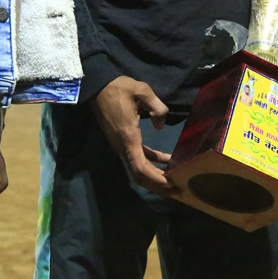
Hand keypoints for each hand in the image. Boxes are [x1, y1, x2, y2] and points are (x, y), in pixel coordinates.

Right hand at [92, 76, 178, 197]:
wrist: (98, 87)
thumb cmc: (119, 88)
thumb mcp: (142, 91)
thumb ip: (157, 107)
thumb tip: (161, 124)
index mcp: (129, 138)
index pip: (141, 168)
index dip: (156, 179)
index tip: (172, 184)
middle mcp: (124, 147)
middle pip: (140, 175)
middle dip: (159, 185)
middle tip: (179, 191)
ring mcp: (122, 145)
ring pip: (139, 169)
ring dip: (156, 177)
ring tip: (177, 181)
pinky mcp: (124, 141)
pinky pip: (139, 157)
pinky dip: (153, 163)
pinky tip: (168, 162)